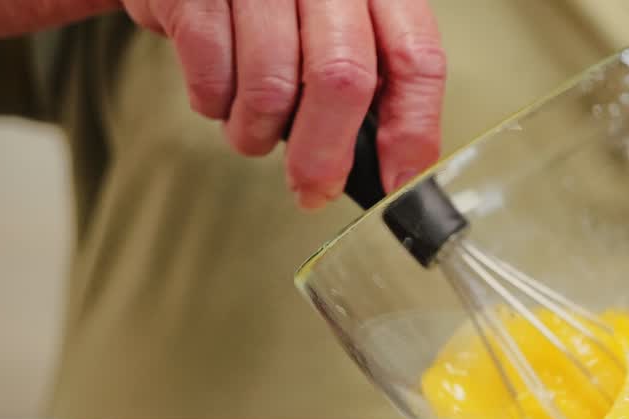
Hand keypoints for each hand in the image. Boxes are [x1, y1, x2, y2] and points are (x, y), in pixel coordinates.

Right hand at [120, 0, 446, 208]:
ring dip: (257, 134)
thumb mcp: (339, 18)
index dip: (412, 132)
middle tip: (313, 189)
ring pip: (271, 87)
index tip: (396, 183)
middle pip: (343, 79)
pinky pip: (211, 76)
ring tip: (252, 131)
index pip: (417, 60)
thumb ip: (370, 76)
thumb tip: (388, 163)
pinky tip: (221, 96)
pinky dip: (214, 106)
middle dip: (325, 156)